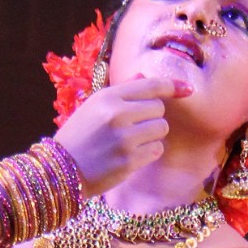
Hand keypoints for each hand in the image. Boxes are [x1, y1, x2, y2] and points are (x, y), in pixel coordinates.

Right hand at [54, 77, 191, 195]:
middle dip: (153, 118)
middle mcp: (117, 114)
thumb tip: (146, 77)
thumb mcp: (94, 106)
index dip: (172, 86)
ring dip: (153, 136)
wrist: (61, 170)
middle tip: (134, 127)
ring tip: (132, 142)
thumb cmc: (80, 136)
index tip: (186, 89)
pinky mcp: (129, 161)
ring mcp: (124, 138)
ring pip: (161, 129)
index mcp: (108, 96)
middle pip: (159, 109)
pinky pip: (156, 150)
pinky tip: (131, 156)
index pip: (151, 85)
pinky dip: (149, 153)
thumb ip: (122, 91)